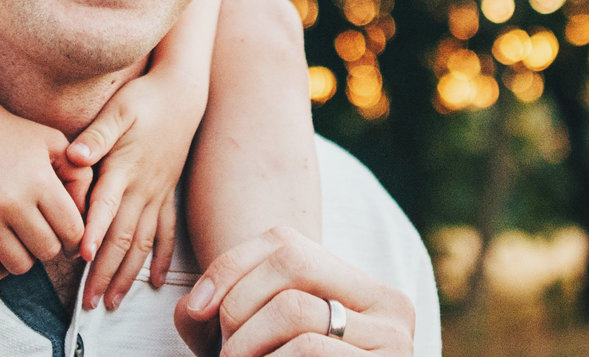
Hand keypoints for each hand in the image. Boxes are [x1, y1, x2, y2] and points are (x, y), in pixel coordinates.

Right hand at [0, 99, 86, 280]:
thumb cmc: (13, 134)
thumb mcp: (54, 142)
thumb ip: (80, 176)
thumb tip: (86, 216)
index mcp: (40, 181)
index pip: (73, 232)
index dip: (76, 236)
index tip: (67, 230)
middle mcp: (13, 203)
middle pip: (48, 251)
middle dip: (51, 245)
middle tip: (43, 231)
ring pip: (20, 266)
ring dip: (26, 258)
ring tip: (22, 238)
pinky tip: (1, 247)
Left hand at [67, 72, 203, 309]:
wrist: (182, 93)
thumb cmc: (144, 98)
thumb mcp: (118, 109)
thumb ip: (96, 134)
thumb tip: (74, 155)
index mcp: (125, 168)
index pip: (107, 206)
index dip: (95, 232)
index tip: (82, 258)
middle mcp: (143, 188)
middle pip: (122, 238)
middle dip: (104, 272)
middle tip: (88, 302)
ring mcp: (158, 194)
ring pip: (142, 244)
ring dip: (127, 275)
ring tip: (111, 301)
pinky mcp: (167, 194)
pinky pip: (166, 233)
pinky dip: (160, 258)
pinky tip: (155, 281)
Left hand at [174, 227, 413, 356]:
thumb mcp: (262, 345)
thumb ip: (224, 316)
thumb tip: (193, 309)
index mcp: (361, 287)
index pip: (286, 242)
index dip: (230, 268)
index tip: (198, 311)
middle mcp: (389, 305)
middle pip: (291, 265)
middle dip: (240, 305)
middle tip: (224, 353)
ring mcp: (395, 342)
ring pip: (296, 310)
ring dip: (247, 344)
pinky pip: (309, 349)